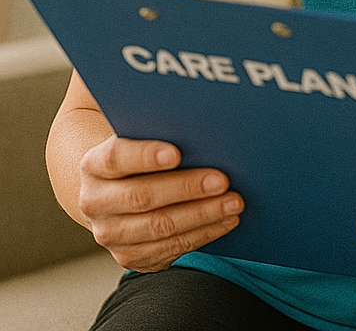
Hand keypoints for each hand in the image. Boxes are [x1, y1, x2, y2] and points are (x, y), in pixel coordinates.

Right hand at [78, 134, 243, 271]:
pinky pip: (169, 249)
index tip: (176, 153)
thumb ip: (160, 130)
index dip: (144, 156)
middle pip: (142, 196)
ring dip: (202, 215)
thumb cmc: (142, 153)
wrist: (116, 190)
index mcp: (94, 165)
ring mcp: (110, 234)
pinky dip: (202, 234)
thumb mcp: (141, 138)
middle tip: (223, 180)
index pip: (116, 158)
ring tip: (234, 203)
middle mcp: (95, 202)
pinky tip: (226, 221)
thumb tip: (201, 126)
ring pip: (159, 227)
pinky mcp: (129, 256)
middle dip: (187, 188)